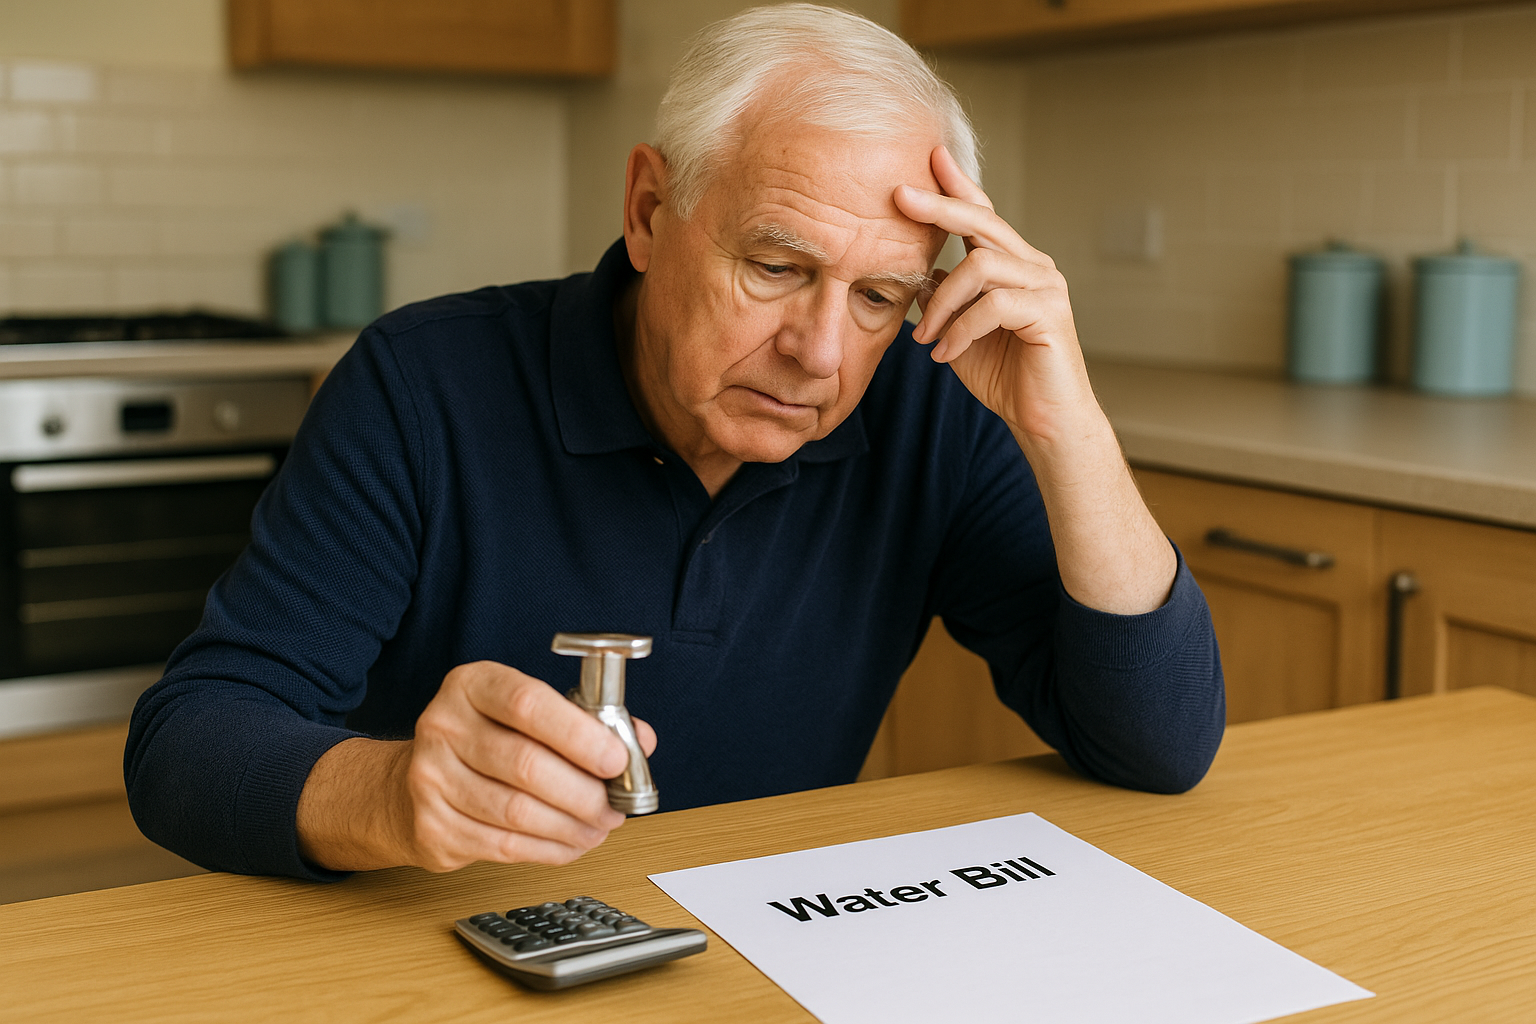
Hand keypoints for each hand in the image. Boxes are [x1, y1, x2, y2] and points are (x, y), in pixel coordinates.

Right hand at [297, 661, 656, 872]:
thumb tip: (641, 741)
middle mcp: (443, 726)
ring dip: (572, 827)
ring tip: (599, 827)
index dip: (579, 734)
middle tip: (615, 806)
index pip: (527, 703)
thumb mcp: (530, 714)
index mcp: (472, 685)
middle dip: (584, 793)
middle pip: (526, 765)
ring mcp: (430, 778)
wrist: (409, 784)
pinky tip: (570, 843)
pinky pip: (504, 846)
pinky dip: (549, 850)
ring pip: (518, 813)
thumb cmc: (486, 741)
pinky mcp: (432, 826)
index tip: (617, 759)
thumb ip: (587, 721)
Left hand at [894, 148, 1175, 614]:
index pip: (982, 215)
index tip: (928, 157)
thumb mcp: (957, 332)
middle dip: (938, 207)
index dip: (956, 185)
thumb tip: (916, 275)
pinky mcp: (1049, 314)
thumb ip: (941, 300)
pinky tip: (943, 356)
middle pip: (984, 222)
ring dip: (943, 303)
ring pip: (982, 267)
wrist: (1043, 421)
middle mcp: (1035, 266)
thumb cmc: (1003, 377)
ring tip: (925, 338)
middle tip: (898, 196)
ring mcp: (1046, 287)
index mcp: (1014, 264)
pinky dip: (960, 329)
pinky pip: (994, 305)